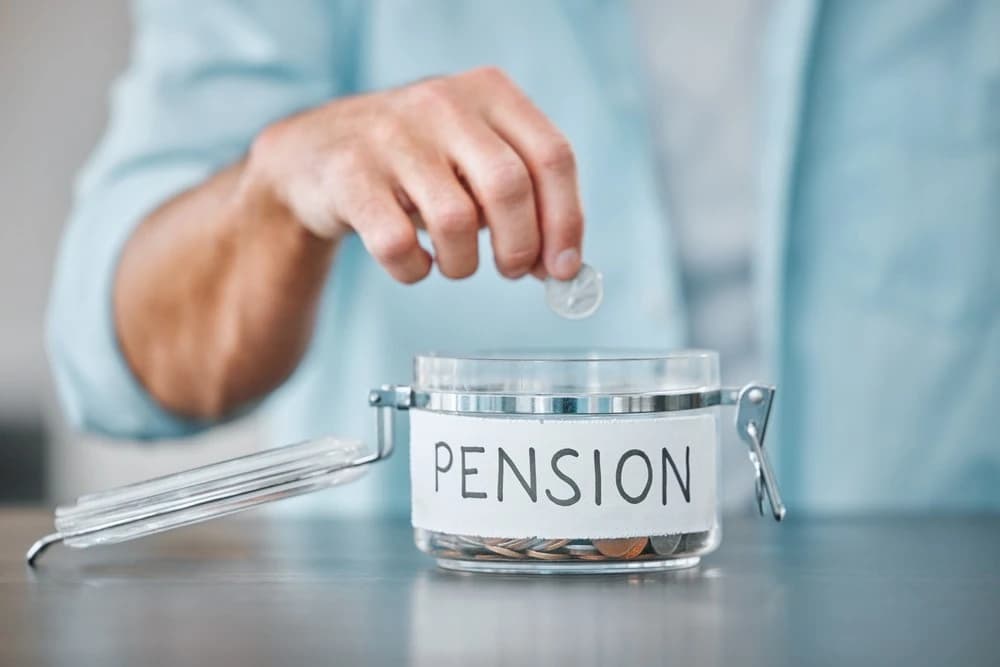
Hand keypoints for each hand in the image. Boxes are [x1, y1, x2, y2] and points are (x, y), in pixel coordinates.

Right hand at [244, 67, 583, 282]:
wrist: (316, 154)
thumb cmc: (417, 164)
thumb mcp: (475, 159)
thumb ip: (523, 199)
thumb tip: (561, 266)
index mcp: (489, 92)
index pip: (552, 156)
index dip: (566, 221)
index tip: (563, 267)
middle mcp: (443, 102)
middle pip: (509, 188)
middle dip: (520, 247)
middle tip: (511, 271)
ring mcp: (392, 135)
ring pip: (456, 222)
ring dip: (464, 264)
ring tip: (454, 262)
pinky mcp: (350, 174)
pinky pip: (398, 245)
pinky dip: (414, 270)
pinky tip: (414, 262)